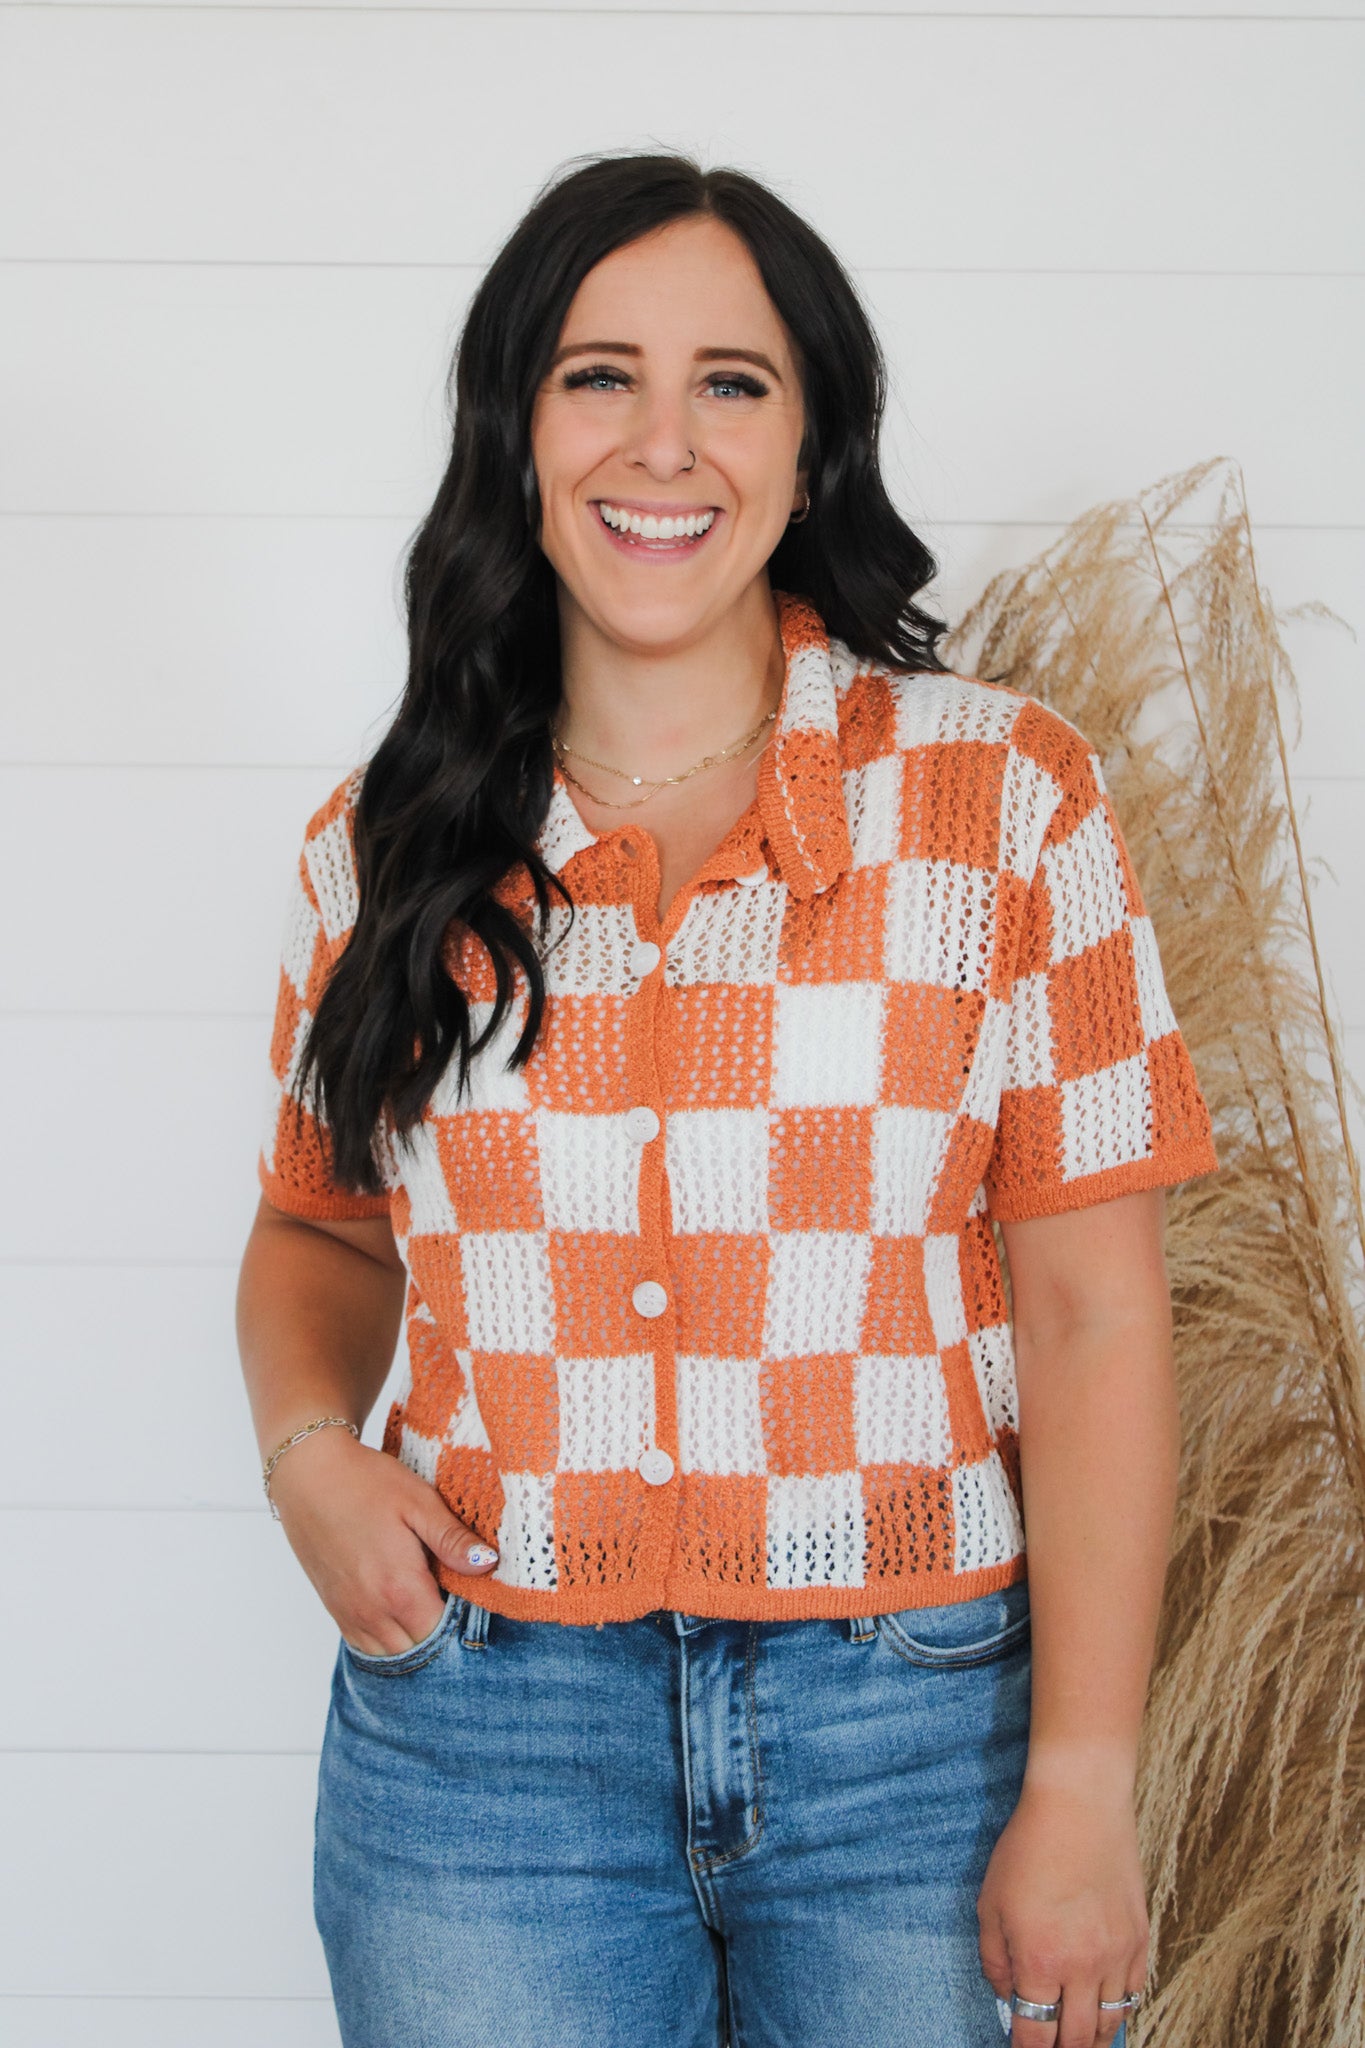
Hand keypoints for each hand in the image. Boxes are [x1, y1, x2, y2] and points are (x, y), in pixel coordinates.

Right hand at [267, 1424, 498, 1655]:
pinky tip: (402, 1613)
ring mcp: (351, 1614)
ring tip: (431, 1606)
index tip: (476, 1598)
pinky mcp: (335, 1609)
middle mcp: (373, 1612)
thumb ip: (452, 1539)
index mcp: (400, 1588)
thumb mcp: (418, 1502)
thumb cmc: (365, 1482)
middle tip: (457, 1600)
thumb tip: (489, 1564)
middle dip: (443, 1634)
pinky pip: (367, 1646)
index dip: (465, 1621)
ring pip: (393, 1654)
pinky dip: (389, 1640)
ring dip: (416, 1639)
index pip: (444, 1632)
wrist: (308, 1475)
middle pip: (420, 1649)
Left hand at [977, 1777, 1148, 2047]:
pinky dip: (1118, 2008)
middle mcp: (1082, 1968)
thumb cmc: (1028, 1848)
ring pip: (1110, 2023)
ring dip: (1092, 2039)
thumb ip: (994, 1957)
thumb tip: (1007, 1994)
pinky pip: (1134, 1993)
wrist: (1080, 1805)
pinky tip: (1105, 2006)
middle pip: (1075, 2039)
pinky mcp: (1140, 1938)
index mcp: (1039, 1961)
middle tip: (1049, 2046)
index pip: (1035, 2035)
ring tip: (1078, 2040)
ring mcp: (1116, 1955)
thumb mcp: (990, 1901)